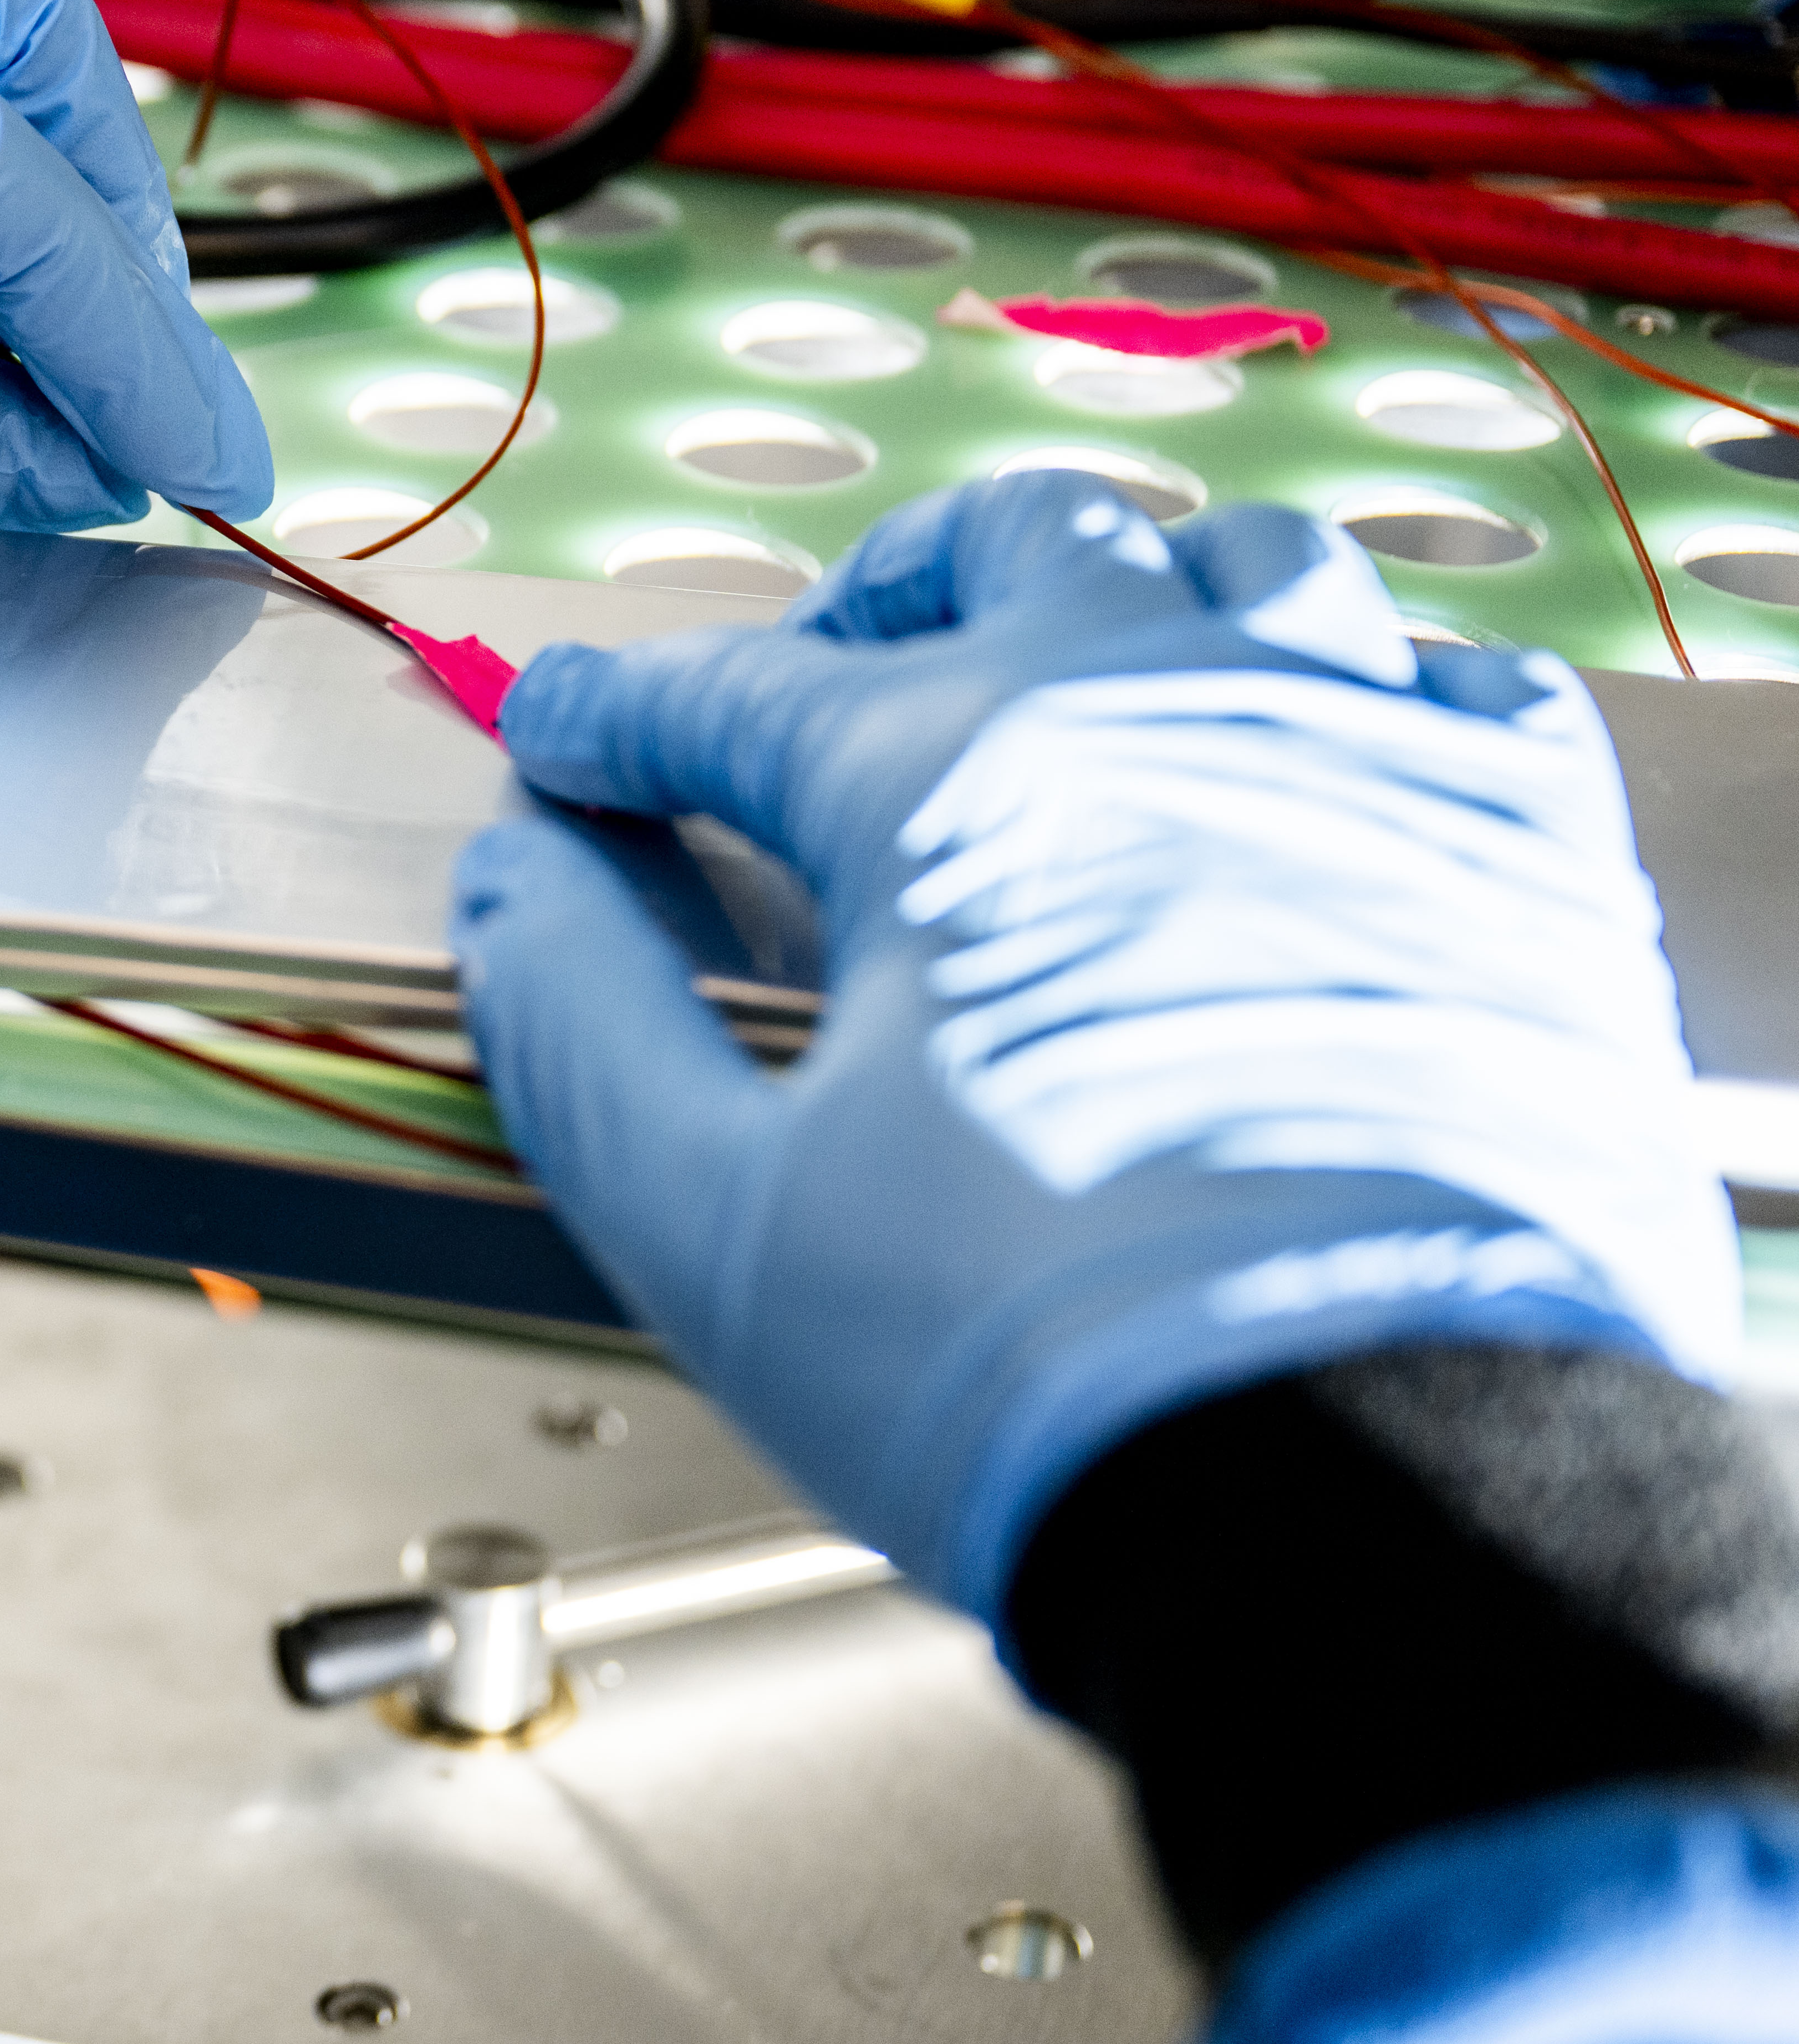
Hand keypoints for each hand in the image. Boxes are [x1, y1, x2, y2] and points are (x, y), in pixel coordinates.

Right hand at [450, 471, 1735, 1616]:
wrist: (1378, 1499)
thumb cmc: (1029, 1369)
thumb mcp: (709, 1218)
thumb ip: (579, 1022)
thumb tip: (510, 886)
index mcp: (950, 785)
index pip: (732, 696)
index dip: (618, 719)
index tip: (568, 745)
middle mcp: (1167, 712)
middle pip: (1013, 544)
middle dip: (883, 593)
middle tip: (824, 677)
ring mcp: (1371, 764)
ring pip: (1249, 564)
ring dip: (1131, 600)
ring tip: (1077, 688)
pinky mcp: (1533, 859)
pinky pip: (1461, 687)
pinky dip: (1361, 695)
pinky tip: (1312, 770)